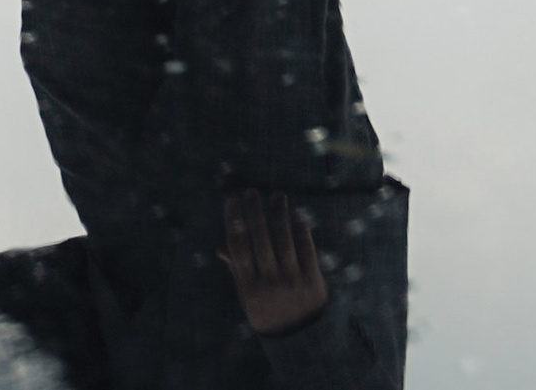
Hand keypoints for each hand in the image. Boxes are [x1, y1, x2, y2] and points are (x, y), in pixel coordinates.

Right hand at [217, 193, 327, 337]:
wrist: (302, 343)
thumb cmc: (269, 316)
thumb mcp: (248, 300)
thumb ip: (238, 273)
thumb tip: (221, 248)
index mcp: (249, 287)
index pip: (238, 246)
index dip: (233, 220)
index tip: (231, 200)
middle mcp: (270, 283)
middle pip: (260, 240)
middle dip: (254, 212)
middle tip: (251, 192)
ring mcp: (293, 283)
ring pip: (284, 242)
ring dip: (279, 215)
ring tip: (277, 196)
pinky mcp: (313, 283)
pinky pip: (307, 252)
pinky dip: (302, 233)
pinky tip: (298, 216)